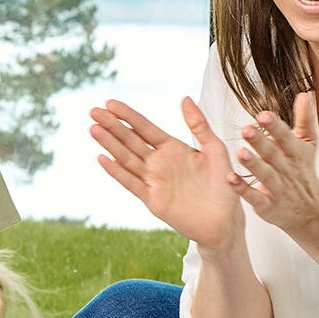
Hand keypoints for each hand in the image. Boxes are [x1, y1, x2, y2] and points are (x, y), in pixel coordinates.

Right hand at [90, 97, 244, 248]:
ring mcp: (153, 181)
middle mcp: (159, 163)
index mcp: (172, 148)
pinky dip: (116, 171)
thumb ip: (198, 125)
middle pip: (130, 140)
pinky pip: (131, 183)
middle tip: (93, 111)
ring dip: (110, 144)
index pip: (144, 128)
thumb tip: (185, 98)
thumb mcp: (215, 149)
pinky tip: (102, 158)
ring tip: (93, 129)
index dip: (128, 115)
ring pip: (126, 158)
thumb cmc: (224, 184)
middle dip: (112, 126)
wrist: (225, 219)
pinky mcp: (152, 199)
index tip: (110, 103)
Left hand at [231, 93, 318, 234]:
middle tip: (246, 129)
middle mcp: (287, 169)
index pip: (285, 137)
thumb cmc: (302, 171)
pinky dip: (243, 189)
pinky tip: (230, 179)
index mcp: (295, 152)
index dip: (275, 126)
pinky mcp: (268, 205)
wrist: (310, 210)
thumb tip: (304, 94)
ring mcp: (278, 188)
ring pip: (265, 175)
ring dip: (253, 165)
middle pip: (273, 154)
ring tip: (240, 153)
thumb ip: (304, 120)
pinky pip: (255, 197)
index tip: (262, 114)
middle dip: (261, 142)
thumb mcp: (307, 145)